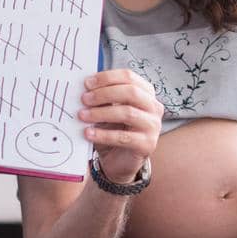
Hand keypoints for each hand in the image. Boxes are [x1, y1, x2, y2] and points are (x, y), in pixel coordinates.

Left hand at [80, 68, 163, 183]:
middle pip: (131, 92)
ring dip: (101, 113)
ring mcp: (153, 126)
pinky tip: (88, 133)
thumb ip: (102, 98)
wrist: (121, 160)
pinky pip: (123, 137)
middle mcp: (153, 107)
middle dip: (104, 94)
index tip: (87, 83)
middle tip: (84, 99)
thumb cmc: (114, 130)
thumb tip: (85, 88)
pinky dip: (103, 134)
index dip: (107, 78)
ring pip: (127, 113)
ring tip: (83, 116)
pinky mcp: (147, 144)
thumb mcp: (109, 110)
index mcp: (145, 93)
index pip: (129, 77)